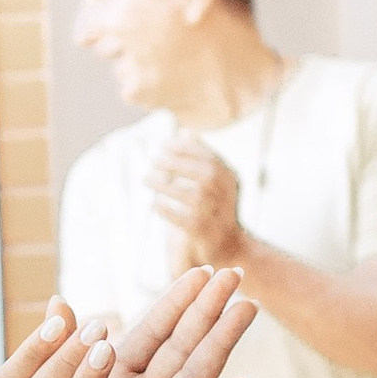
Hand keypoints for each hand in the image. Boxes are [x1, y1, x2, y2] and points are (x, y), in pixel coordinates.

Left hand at [142, 130, 247, 270]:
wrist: (230, 246)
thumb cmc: (216, 208)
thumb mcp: (215, 181)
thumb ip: (201, 158)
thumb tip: (185, 131)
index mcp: (230, 178)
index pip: (210, 157)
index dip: (186, 148)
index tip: (163, 144)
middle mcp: (228, 195)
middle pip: (205, 174)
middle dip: (176, 163)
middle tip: (153, 159)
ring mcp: (218, 215)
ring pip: (194, 196)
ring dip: (166, 184)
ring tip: (146, 178)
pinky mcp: (205, 233)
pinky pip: (186, 220)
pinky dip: (168, 210)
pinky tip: (154, 203)